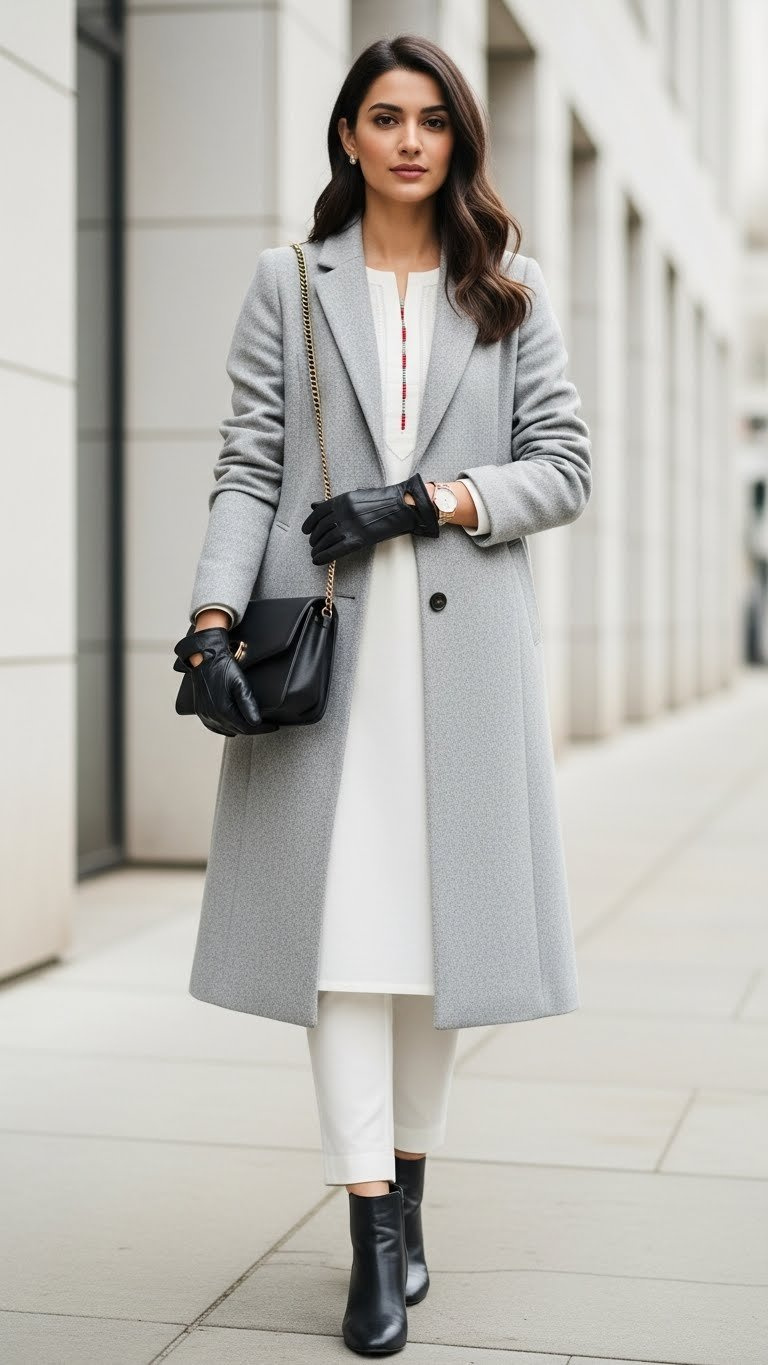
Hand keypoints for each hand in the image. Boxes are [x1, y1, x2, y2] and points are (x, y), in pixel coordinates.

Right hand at [173, 626, 263, 736]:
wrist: (204, 658)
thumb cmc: (223, 667)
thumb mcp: (240, 683)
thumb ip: (248, 704)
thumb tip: (257, 722)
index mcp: (223, 710)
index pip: (247, 728)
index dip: (263, 729)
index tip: (274, 726)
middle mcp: (213, 716)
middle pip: (238, 730)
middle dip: (253, 729)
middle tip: (266, 724)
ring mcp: (205, 714)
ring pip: (227, 730)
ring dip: (240, 729)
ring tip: (252, 723)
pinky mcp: (200, 711)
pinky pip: (215, 727)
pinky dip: (226, 728)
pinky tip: (232, 725)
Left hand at [301, 472, 438, 564]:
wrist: (402, 506)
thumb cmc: (381, 501)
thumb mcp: (356, 496)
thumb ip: (335, 502)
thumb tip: (313, 506)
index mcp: (343, 500)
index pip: (318, 513)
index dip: (309, 523)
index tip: (306, 530)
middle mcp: (344, 512)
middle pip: (321, 528)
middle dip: (314, 538)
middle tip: (313, 544)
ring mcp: (351, 526)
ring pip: (327, 540)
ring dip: (318, 548)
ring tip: (315, 553)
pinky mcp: (359, 539)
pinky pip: (336, 550)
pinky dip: (324, 556)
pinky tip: (317, 560)